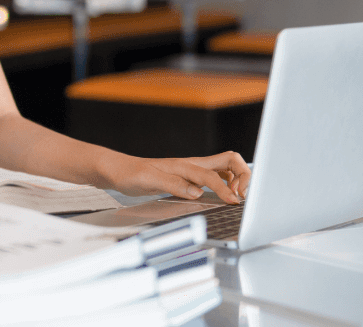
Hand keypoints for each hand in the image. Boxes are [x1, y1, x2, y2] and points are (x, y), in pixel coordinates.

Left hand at [104, 151, 250, 203]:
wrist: (119, 171)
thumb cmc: (132, 174)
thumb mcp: (149, 180)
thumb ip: (174, 184)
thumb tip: (197, 192)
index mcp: (185, 165)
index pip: (213, 176)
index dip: (227, 189)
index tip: (234, 202)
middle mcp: (192, 166)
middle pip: (229, 160)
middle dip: (243, 174)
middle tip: (242, 195)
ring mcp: (192, 171)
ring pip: (225, 168)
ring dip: (237, 178)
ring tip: (238, 196)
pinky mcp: (189, 178)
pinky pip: (216, 177)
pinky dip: (227, 183)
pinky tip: (225, 194)